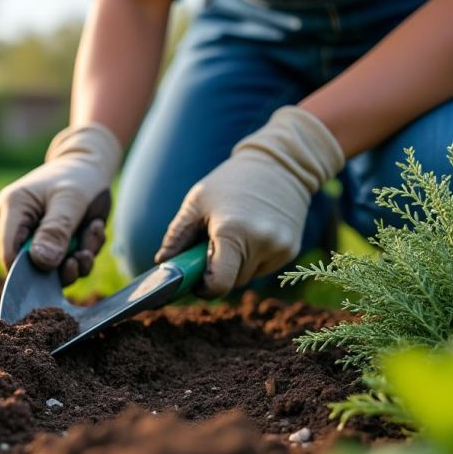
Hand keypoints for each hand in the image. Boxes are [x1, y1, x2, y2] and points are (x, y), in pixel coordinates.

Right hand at [0, 124, 121, 284]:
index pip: (9, 253)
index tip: (62, 264)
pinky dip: (85, 251)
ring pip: (55, 268)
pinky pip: (68, 262)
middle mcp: (19, 226)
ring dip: (80, 257)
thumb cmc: (78, 177)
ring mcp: (35, 237)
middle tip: (86, 249)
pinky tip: (94, 228)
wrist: (91, 167)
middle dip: (64, 262)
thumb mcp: (70, 200)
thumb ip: (56, 229)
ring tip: (94, 231)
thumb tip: (41, 262)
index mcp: (12, 209)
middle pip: (33, 265)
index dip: (31, 269)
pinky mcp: (52, 243)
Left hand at [156, 107, 343, 296]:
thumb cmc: (230, 181)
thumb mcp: (196, 203)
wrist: (280, 164)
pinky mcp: (290, 250)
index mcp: (234, 232)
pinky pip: (262, 267)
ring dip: (234, 264)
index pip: (219, 284)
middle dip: (217, 270)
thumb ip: (176, 236)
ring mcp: (280, 248)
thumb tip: (161, 265)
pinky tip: (250, 232)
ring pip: (246, 276)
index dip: (204, 289)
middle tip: (210, 245)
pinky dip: (252, 258)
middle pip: (231, 281)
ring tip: (232, 232)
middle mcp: (261, 243)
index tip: (195, 281)